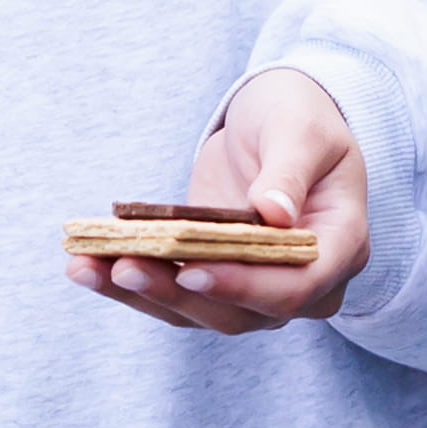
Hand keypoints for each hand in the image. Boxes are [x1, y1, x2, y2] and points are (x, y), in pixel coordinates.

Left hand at [68, 65, 370, 336]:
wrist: (281, 121)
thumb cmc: (300, 116)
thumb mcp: (300, 129)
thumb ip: (289, 171)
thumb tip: (272, 216)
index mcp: (340, 244)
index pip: (298, 284)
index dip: (245, 285)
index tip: (192, 269)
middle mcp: (305, 280)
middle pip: (244, 311)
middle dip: (179, 292)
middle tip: (123, 266)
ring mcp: (258, 286)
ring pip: (202, 311)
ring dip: (143, 294)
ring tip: (88, 267)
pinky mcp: (218, 279)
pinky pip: (177, 294)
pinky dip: (131, 284)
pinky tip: (86, 266)